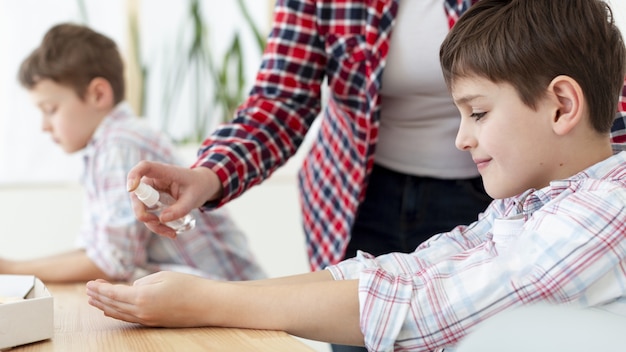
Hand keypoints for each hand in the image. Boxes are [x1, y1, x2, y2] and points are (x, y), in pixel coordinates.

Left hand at [86, 271, 213, 326]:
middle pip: (112, 305)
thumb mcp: (163, 276)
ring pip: (119, 314)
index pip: (113, 294)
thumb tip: (133, 289)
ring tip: (94, 300)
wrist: (207, 304)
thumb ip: (143, 282)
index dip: (100, 289)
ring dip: (105, 306)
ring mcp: (148, 319)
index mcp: (142, 297)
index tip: (89, 283)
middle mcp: (141, 312)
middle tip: (88, 290)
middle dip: (98, 297)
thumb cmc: (188, 286)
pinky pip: (129, 318)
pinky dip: (117, 313)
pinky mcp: (154, 322)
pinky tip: (112, 311)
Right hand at [127, 161, 222, 237]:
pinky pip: (149, 216)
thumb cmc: (198, 186)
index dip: (133, 176)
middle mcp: (153, 180)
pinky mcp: (153, 202)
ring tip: (172, 233)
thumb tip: (162, 219)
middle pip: (137, 195)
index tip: (131, 188)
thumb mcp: (193, 197)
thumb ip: (180, 208)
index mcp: (163, 172)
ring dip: (153, 224)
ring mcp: (152, 192)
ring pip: (142, 209)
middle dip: (142, 212)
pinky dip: (158, 226)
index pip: (144, 167)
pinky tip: (171, 233)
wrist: (203, 187)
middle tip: (156, 223)